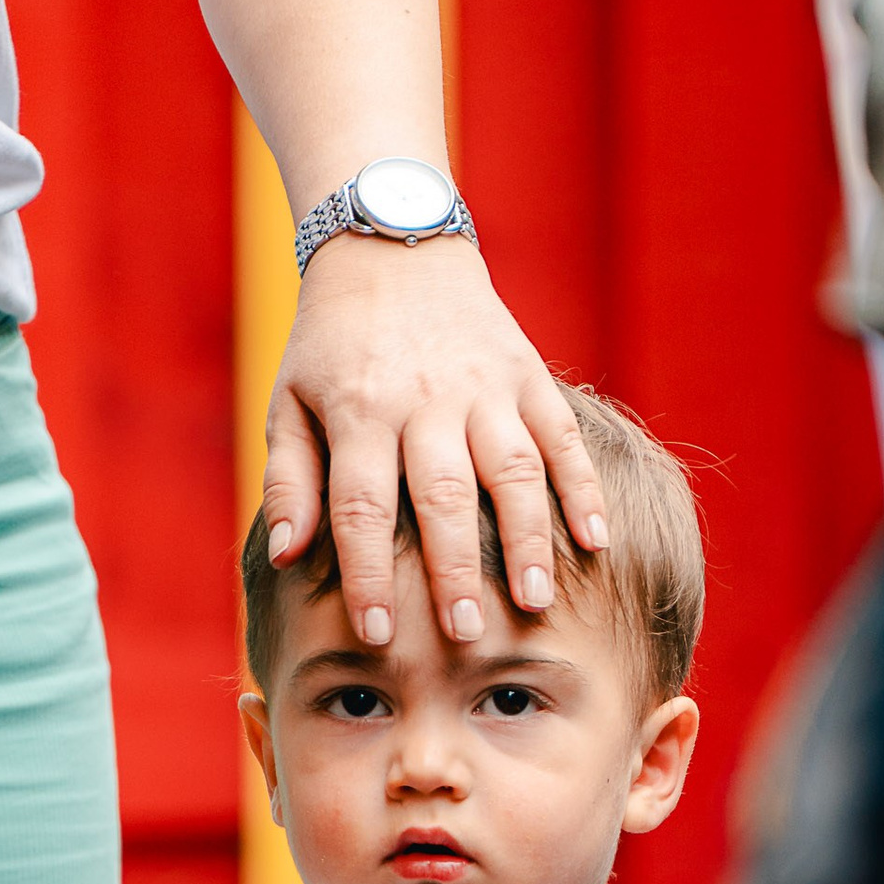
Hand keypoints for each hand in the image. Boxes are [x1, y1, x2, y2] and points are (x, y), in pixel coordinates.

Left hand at [260, 235, 608, 649]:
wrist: (393, 247)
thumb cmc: (331, 346)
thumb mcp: (289, 402)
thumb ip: (290, 481)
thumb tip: (286, 557)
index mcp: (360, 411)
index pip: (361, 506)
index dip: (368, 574)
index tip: (377, 635)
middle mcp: (426, 399)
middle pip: (443, 496)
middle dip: (455, 569)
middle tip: (464, 634)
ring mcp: (484, 385)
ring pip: (513, 469)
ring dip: (528, 539)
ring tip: (534, 602)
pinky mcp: (526, 373)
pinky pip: (561, 435)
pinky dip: (584, 488)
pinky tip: (597, 542)